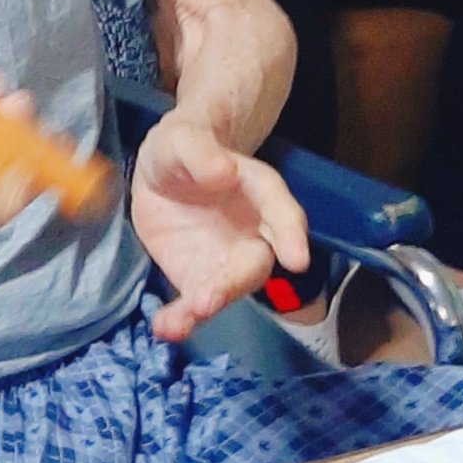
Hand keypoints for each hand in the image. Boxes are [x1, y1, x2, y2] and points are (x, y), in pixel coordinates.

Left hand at [130, 115, 309, 341]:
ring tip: (177, 324)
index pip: (282, 211)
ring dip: (204, 309)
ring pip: (225, 290)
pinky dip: (179, 318)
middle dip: (233, 283)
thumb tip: (225, 171)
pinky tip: (164, 327)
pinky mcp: (196, 277)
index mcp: (258, 190)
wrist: (164, 167)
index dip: (292, 234)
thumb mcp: (183, 135)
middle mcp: (252, 233)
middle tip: (208, 300)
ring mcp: (224, 259)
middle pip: (253, 263)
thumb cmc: (184, 144)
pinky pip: (192, 303)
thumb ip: (201, 151)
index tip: (298, 260)